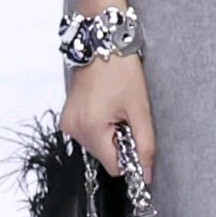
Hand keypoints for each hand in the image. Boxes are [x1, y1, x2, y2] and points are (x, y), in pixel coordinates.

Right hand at [63, 50, 155, 182]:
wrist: (102, 42)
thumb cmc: (120, 68)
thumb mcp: (140, 108)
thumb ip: (146, 144)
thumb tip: (147, 174)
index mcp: (90, 128)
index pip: (114, 167)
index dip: (129, 156)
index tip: (135, 134)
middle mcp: (74, 128)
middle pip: (104, 156)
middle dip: (118, 142)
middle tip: (125, 115)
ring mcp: (68, 122)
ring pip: (96, 146)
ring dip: (109, 134)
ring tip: (114, 107)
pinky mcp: (67, 116)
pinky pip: (87, 133)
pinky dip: (99, 126)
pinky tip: (105, 106)